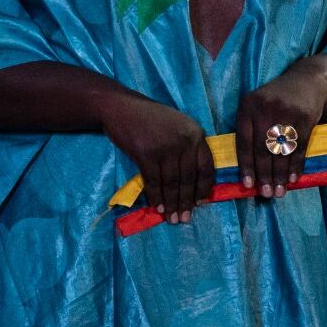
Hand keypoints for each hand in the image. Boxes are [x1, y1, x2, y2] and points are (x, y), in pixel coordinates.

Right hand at [100, 92, 215, 222]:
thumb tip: (193, 185)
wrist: (121, 107)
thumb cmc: (150, 119)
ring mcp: (165, 147)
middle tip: (185, 219)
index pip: (206, 167)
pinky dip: (155, 196)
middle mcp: (185, 140)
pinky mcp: (146, 153)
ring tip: (172, 218)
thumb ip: (188, 148)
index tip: (200, 203)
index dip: (203, 188)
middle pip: (188, 178)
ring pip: (171, 182)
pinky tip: (157, 207)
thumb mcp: (178, 127)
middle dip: (186, 202)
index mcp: (196, 134)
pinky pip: (153, 181)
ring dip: (171, 203)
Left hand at [235, 69, 326, 199]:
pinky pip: (298, 147)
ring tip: (279, 192)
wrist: (308, 81)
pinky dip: (295, 165)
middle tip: (266, 194)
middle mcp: (265, 109)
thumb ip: (250, 129)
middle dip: (264, 175)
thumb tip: (247, 168)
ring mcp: (287, 113)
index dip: (246, 166)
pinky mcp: (306, 118)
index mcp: (248, 106)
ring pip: (280, 151)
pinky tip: (292, 179)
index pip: (244, 141)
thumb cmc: (277, 100)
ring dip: (280, 175)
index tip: (248, 186)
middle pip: (262, 149)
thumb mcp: (258, 106)